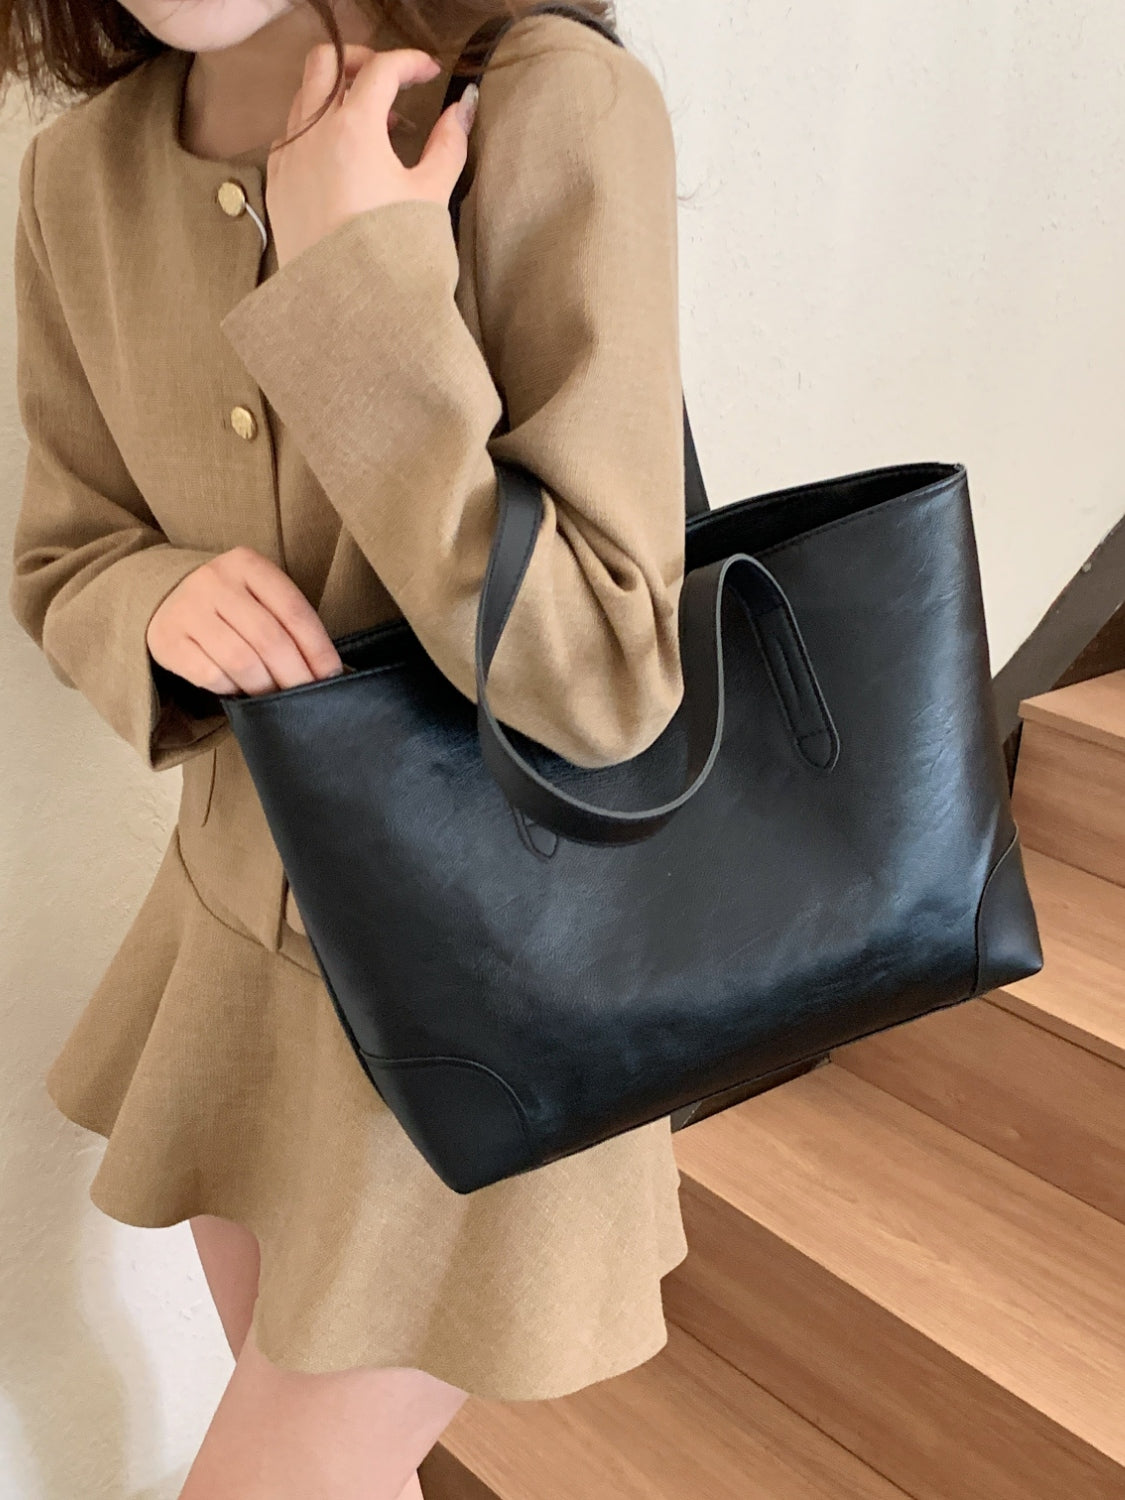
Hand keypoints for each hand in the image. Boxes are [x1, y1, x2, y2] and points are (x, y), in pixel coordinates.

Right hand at [146, 546, 344, 695]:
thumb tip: (325, 671)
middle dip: (295, 676)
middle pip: (269, 639)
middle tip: (307, 699)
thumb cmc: (229, 603)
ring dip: (265, 687)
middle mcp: (215, 581)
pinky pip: (211, 675)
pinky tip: (239, 689)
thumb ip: (288, 622)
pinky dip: (232, 688)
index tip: (330, 676)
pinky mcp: (168, 639)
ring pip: (241, 661)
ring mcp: (188, 609)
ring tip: (275, 699)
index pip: (293, 610)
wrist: (165, 596)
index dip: (317, 648)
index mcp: (247, 564)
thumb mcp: (258, 595)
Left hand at [267, 43, 477, 268]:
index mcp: (353, 128)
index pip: (380, 68)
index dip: (409, 62)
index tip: (429, 71)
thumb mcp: (431, 196)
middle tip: (390, 81)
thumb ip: (448, 144)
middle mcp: (311, 133)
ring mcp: (288, 158)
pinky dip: (316, 129)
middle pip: (326, 62)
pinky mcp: (277, 185)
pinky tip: (343, 157)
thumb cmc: (392, 255)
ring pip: (305, 97)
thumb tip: (462, 108)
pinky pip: (291, 135)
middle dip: (360, 61)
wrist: (348, 309)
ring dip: (337, 96)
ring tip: (374, 127)